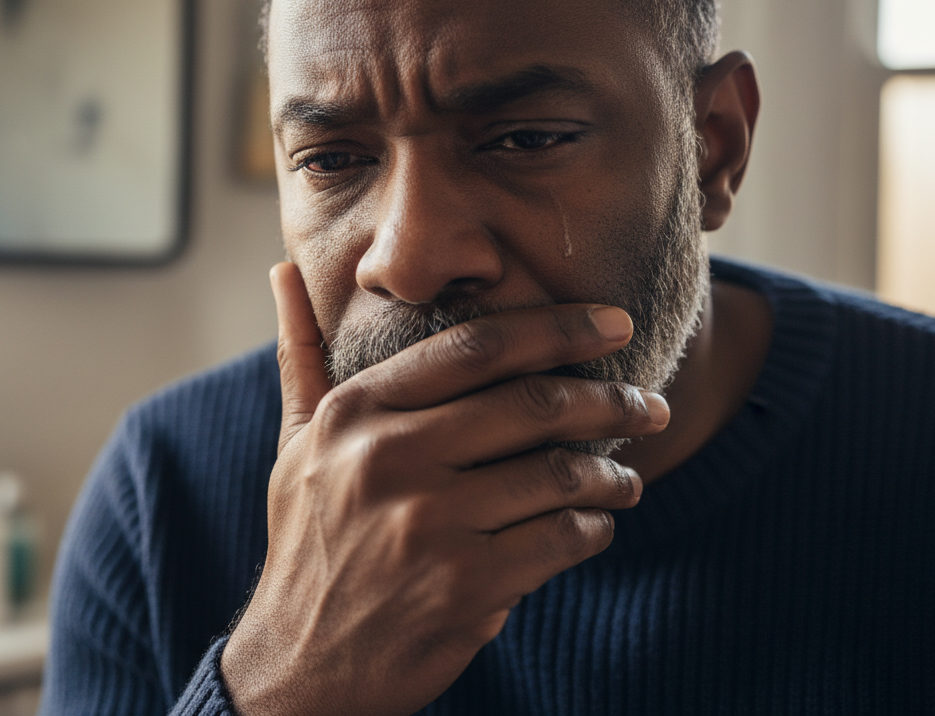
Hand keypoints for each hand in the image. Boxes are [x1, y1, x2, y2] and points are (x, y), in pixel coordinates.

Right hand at [220, 263, 666, 715]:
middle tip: (650, 403)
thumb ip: (300, 354)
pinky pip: (561, 540)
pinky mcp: (465, 587)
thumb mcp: (295, 443)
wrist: (300, 664)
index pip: (475, 348)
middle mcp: (388, 461)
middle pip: (532, 405)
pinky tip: (593, 527)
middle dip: (610, 400)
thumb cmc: (309, 540)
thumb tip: (284, 270)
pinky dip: (593, 530)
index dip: (557, 328)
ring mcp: (428, 526)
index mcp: (353, 414)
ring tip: (626, 476)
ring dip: (611, 474)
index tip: (615, 323)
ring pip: (558, 474)